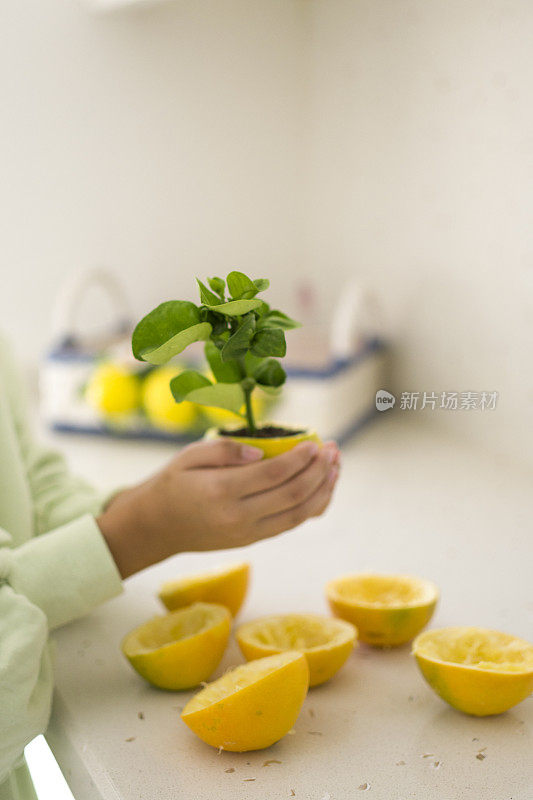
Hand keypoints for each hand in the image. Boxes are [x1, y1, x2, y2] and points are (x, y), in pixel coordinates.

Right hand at [98, 438, 339, 578]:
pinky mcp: (252, 541)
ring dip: (322, 491)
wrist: (155, 527)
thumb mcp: (188, 456)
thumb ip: (225, 450)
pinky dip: (312, 507)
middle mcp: (238, 517)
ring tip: (336, 468)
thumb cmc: (172, 483)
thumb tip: (263, 452)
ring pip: (298, 514)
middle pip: (292, 495)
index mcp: (221, 491)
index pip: (273, 474)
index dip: (300, 458)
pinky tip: (322, 489)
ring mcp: (247, 533)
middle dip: (319, 472)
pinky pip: (290, 524)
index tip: (315, 442)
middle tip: (333, 451)